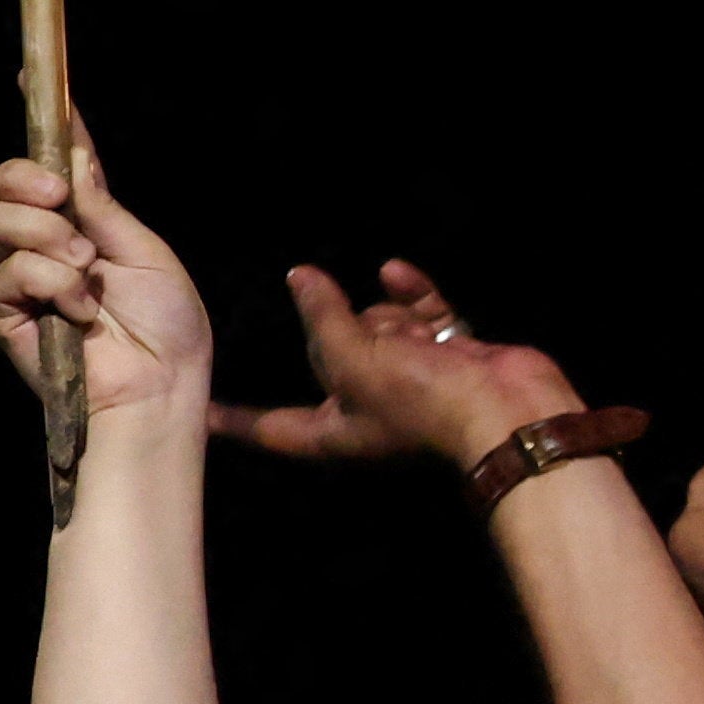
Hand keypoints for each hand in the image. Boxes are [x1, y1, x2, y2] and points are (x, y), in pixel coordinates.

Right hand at [0, 151, 216, 435]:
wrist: (161, 382)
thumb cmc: (166, 323)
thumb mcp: (144, 251)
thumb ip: (102, 207)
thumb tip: (73, 154)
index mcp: (82, 223)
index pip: (50, 165)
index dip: (42, 123)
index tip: (31, 78)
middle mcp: (43, 244)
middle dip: (24, 178)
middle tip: (60, 194)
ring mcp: (20, 278)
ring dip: (43, 234)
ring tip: (83, 265)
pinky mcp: (3, 314)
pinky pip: (6, 273)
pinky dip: (49, 281)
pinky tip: (78, 308)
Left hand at [222, 256, 592, 475]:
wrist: (503, 407)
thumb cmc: (418, 400)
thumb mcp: (352, 359)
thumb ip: (323, 317)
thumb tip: (300, 278)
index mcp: (334, 431)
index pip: (270, 426)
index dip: (236, 420)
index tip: (200, 415)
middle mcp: (366, 407)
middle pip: (329, 356)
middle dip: (337, 331)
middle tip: (337, 312)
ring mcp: (408, 379)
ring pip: (375, 328)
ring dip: (383, 314)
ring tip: (403, 328)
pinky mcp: (444, 355)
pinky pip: (417, 315)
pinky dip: (411, 295)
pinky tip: (398, 273)